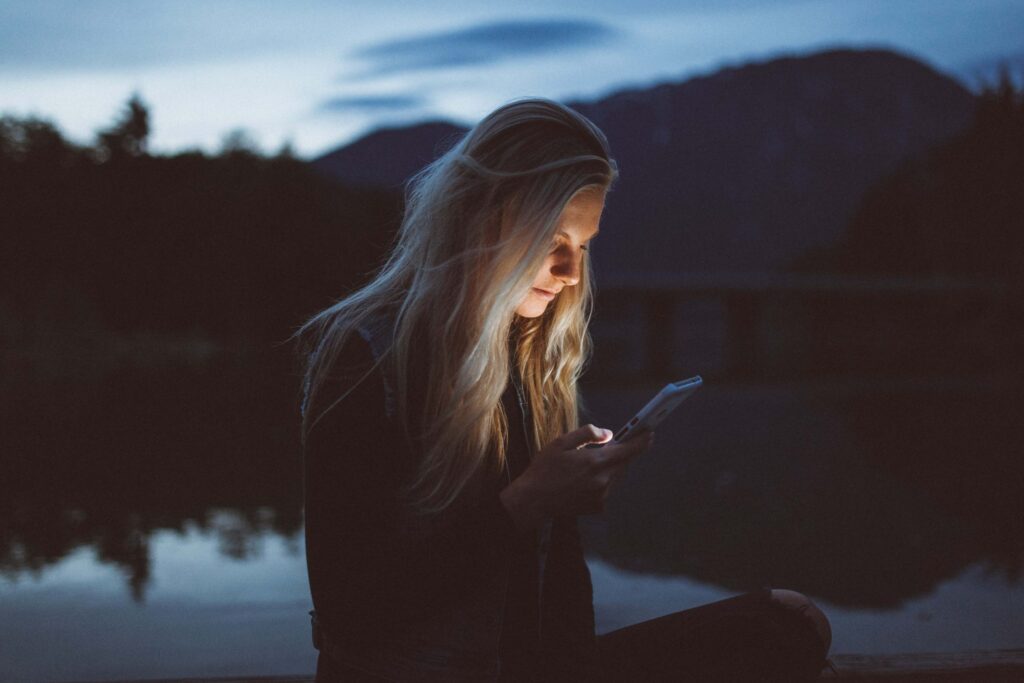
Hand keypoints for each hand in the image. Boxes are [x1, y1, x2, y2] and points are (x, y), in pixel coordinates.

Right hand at [499, 423, 654, 530]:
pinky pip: (608, 489)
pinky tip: (584, 481)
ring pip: (617, 477)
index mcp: (595, 462)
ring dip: (611, 468)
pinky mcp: (598, 507)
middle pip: (624, 463)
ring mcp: (602, 496)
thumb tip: (609, 434)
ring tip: (590, 464)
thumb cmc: (545, 469)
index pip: (628, 450)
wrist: (534, 500)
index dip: (641, 441)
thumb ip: (587, 434)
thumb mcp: (561, 442)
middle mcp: (603, 480)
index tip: (650, 433)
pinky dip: (603, 482)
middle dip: (623, 453)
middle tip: (614, 445)